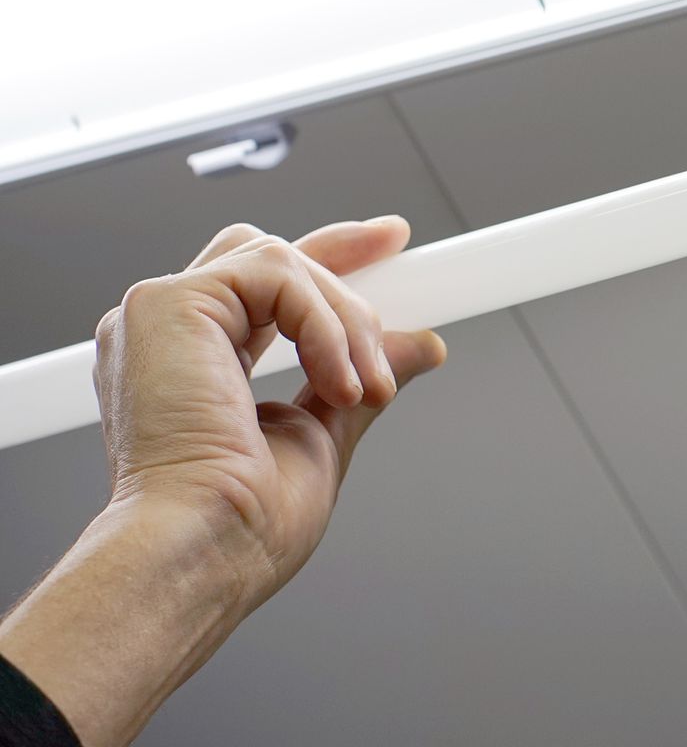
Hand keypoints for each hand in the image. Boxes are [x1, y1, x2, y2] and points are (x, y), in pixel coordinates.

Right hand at [95, 217, 447, 601]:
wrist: (204, 549)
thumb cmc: (242, 524)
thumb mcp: (322, 435)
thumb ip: (360, 380)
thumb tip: (420, 346)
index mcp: (190, 362)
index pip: (262, 288)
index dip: (326, 260)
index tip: (386, 246)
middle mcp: (164, 333)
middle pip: (264, 254)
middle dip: (342, 250)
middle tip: (399, 249)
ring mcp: (157, 314)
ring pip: (281, 263)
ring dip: (347, 321)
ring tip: (367, 388)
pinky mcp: (165, 304)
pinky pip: (276, 274)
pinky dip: (325, 326)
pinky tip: (339, 381)